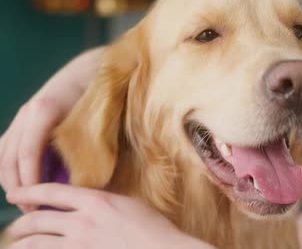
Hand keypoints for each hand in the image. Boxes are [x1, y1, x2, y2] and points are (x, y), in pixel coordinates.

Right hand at [0, 48, 102, 211]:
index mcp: (45, 110)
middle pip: (8, 158)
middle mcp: (28, 112)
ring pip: (3, 154)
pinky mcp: (24, 119)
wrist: (94, 67)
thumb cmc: (102, 95)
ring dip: (11, 180)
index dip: (29, 181)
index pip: (27, 153)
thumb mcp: (99, 119)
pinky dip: (11, 168)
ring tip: (30, 201)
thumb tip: (84, 182)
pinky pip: (7, 147)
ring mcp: (23, 115)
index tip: (37, 203)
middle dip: (18, 187)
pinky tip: (26, 183)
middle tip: (34, 211)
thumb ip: (89, 146)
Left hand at [4, 183, 211, 248]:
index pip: (52, 192)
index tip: (14, 194)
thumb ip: (103, 203)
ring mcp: (80, 245)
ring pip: (36, 244)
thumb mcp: (128, 205)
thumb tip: (88, 204)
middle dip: (20, 224)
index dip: (28, 191)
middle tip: (13, 227)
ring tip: (15, 245)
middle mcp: (83, 222)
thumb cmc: (154, 229)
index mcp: (96, 201)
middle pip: (38, 219)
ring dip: (21, 245)